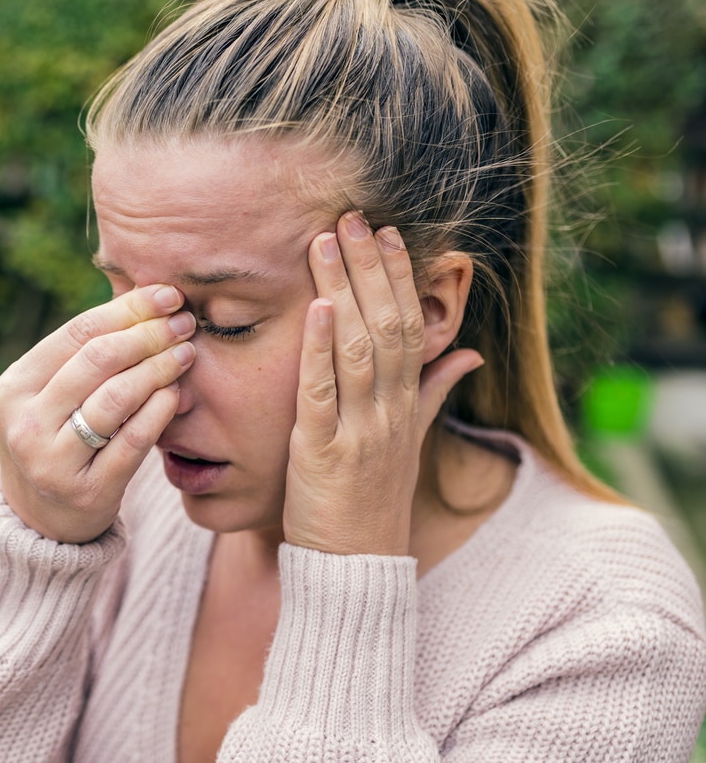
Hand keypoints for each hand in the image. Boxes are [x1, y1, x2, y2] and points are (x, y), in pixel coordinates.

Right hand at [0, 284, 196, 542]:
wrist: (40, 521)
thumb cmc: (56, 440)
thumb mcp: (50, 397)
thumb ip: (84, 355)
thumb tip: (148, 298)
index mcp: (13, 388)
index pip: (77, 333)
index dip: (127, 310)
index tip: (167, 295)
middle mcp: (25, 424)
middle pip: (98, 360)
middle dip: (148, 334)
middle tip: (184, 323)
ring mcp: (53, 462)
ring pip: (115, 398)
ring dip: (158, 368)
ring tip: (185, 354)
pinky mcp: (87, 492)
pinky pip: (132, 441)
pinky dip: (159, 411)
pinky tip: (176, 394)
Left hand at [284, 212, 482, 555]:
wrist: (358, 568)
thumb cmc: (373, 502)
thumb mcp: (411, 443)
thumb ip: (435, 394)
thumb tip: (470, 355)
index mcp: (408, 405)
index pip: (411, 327)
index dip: (399, 278)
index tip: (386, 234)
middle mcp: (391, 411)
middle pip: (387, 325)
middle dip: (370, 268)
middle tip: (351, 217)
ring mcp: (360, 431)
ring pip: (358, 348)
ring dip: (343, 290)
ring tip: (326, 242)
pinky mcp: (323, 452)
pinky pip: (323, 393)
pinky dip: (320, 349)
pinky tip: (315, 309)